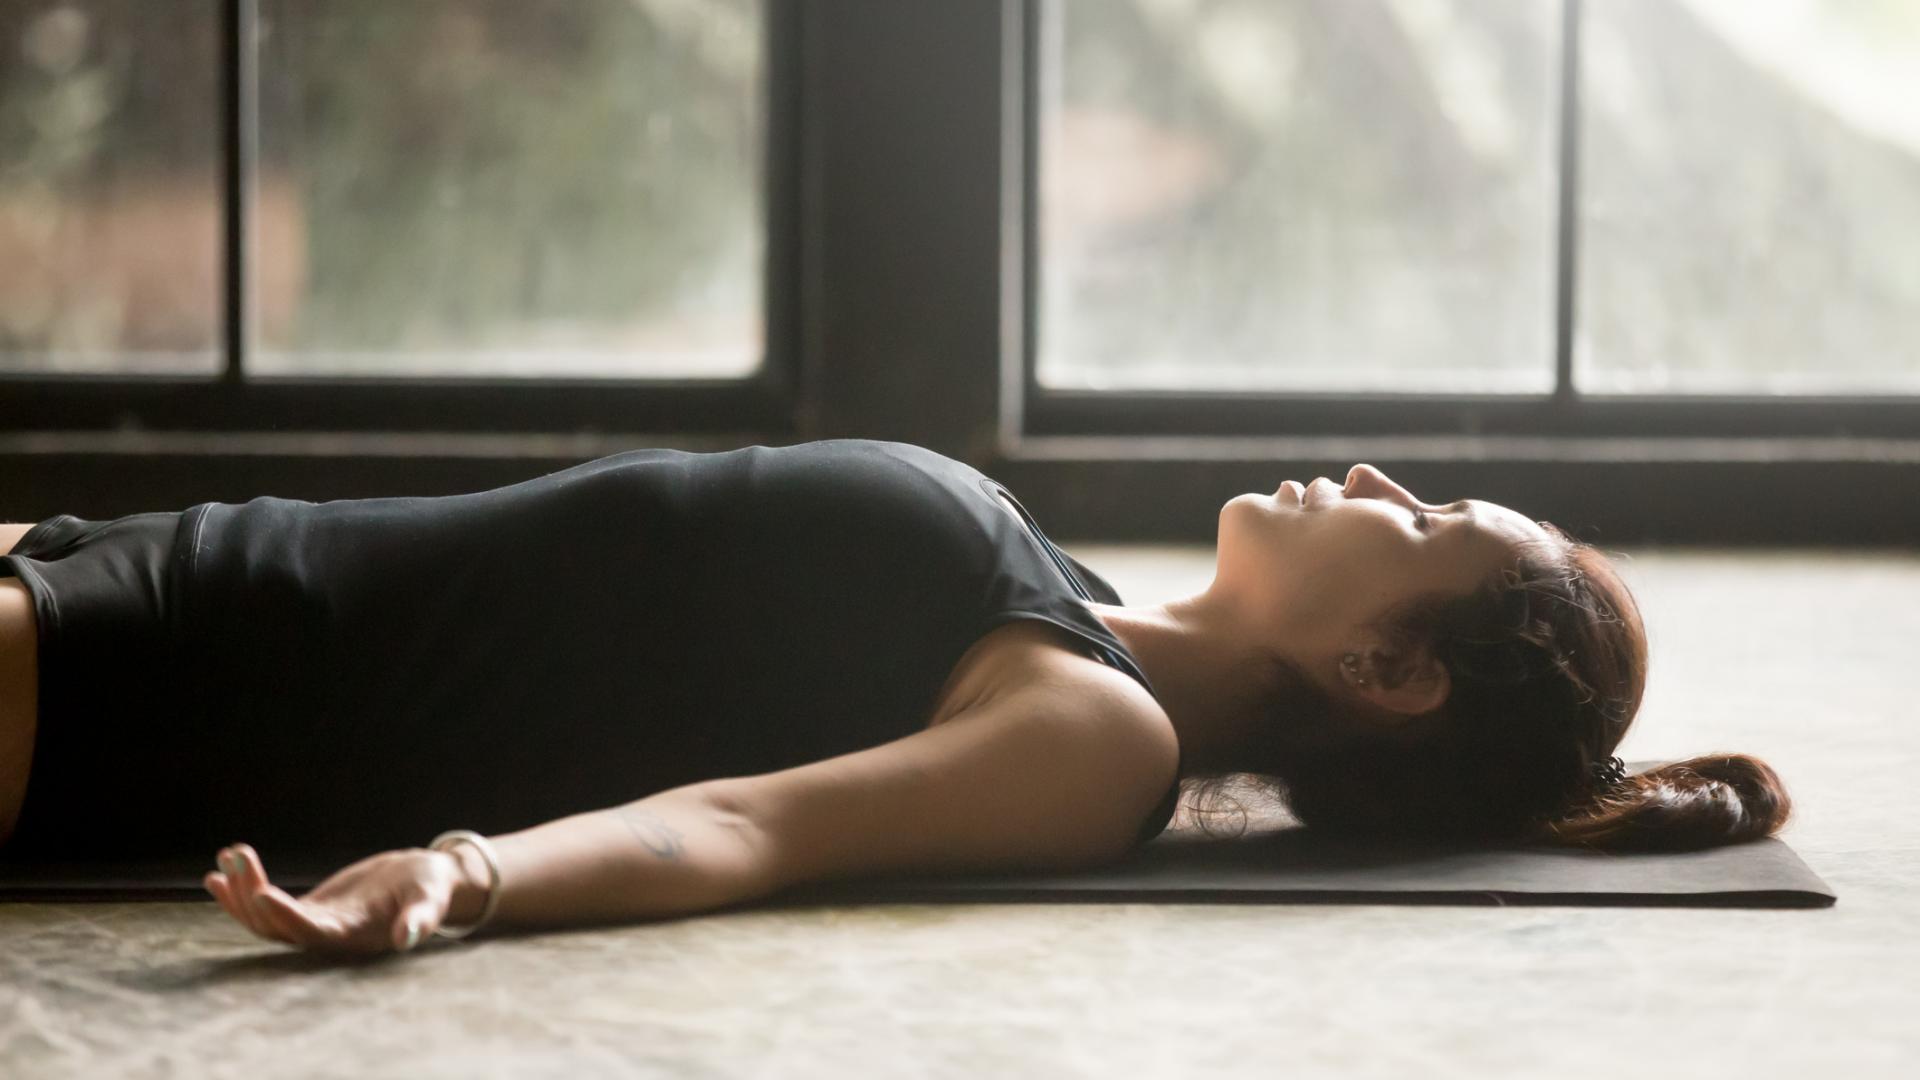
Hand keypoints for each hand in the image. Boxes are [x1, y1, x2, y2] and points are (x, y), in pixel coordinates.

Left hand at [204, 842, 476, 955]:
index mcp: (353, 936)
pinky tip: (217, 874)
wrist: (424, 883)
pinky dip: (239, 893)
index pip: (310, 931)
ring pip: (263, 919)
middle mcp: (326, 937)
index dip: (284, 916)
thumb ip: (421, 920)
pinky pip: (265, 908)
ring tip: (228, 855)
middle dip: (251, 893)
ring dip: (240, 891)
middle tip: (238, 854)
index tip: (261, 892)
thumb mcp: (430, 899)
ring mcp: (313, 925)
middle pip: (276, 925)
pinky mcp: (308, 910)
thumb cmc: (430, 889)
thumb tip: (407, 939)